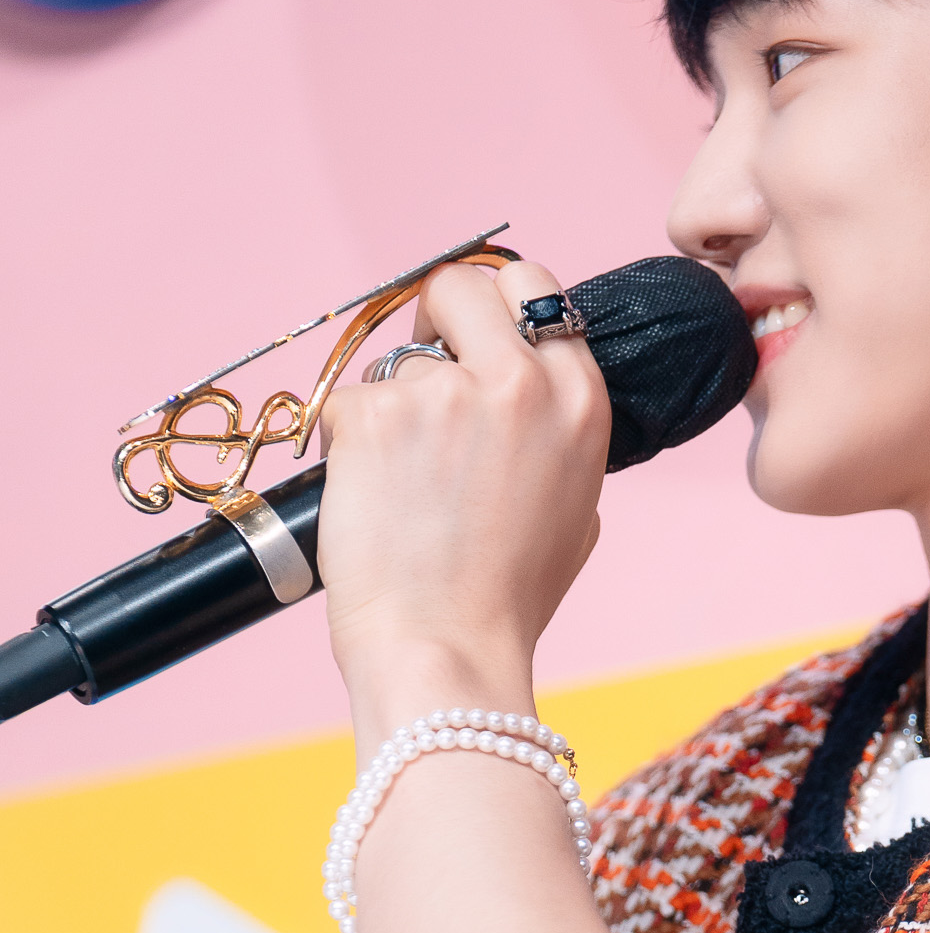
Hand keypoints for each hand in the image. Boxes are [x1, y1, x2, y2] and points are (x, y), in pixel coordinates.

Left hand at [318, 258, 610, 736]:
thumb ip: (556, 429)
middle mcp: (520, 381)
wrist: (448, 646)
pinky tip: (372, 500)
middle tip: (420, 376)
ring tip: (405, 488)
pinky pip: (347, 403)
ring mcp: (443, 392)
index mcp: (580, 398)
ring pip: (395, 360)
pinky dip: (347, 446)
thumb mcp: (575, 503)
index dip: (493, 309)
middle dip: (433, 320)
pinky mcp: (374, 414)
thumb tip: (523, 389)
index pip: (536, 287)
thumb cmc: (508, 595)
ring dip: (391, 409)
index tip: (469, 336)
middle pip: (460, 286)